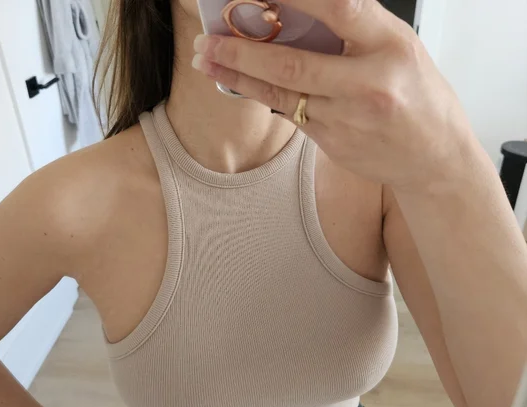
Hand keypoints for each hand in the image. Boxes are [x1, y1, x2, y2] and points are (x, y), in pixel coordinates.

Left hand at [192, 0, 477, 190]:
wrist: (432, 157)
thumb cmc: (419, 96)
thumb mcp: (399, 47)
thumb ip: (355, 29)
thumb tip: (300, 8)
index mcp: (390, 46)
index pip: (335, 7)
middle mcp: (367, 84)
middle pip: (292, 63)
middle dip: (242, 51)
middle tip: (209, 40)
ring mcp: (346, 118)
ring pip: (281, 94)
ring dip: (239, 77)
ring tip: (208, 61)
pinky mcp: (332, 142)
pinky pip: (290, 114)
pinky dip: (263, 95)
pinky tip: (240, 83)